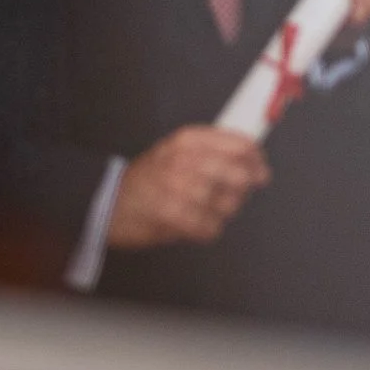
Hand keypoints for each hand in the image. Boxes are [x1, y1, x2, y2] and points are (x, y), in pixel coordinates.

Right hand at [108, 126, 269, 249]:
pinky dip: (207, 229)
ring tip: (204, 208)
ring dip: (222, 211)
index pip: (239, 145)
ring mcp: (179, 188)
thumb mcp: (174, 150)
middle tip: (236, 193)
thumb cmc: (146, 178)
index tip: (261, 169)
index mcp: (187, 140)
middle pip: (239, 176)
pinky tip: (194, 223)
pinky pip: (211, 227)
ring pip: (228, 204)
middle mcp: (184, 160)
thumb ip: (209, 150)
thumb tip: (250, 159)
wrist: (108, 200)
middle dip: (243, 189)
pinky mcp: (173, 215)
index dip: (256, 159)